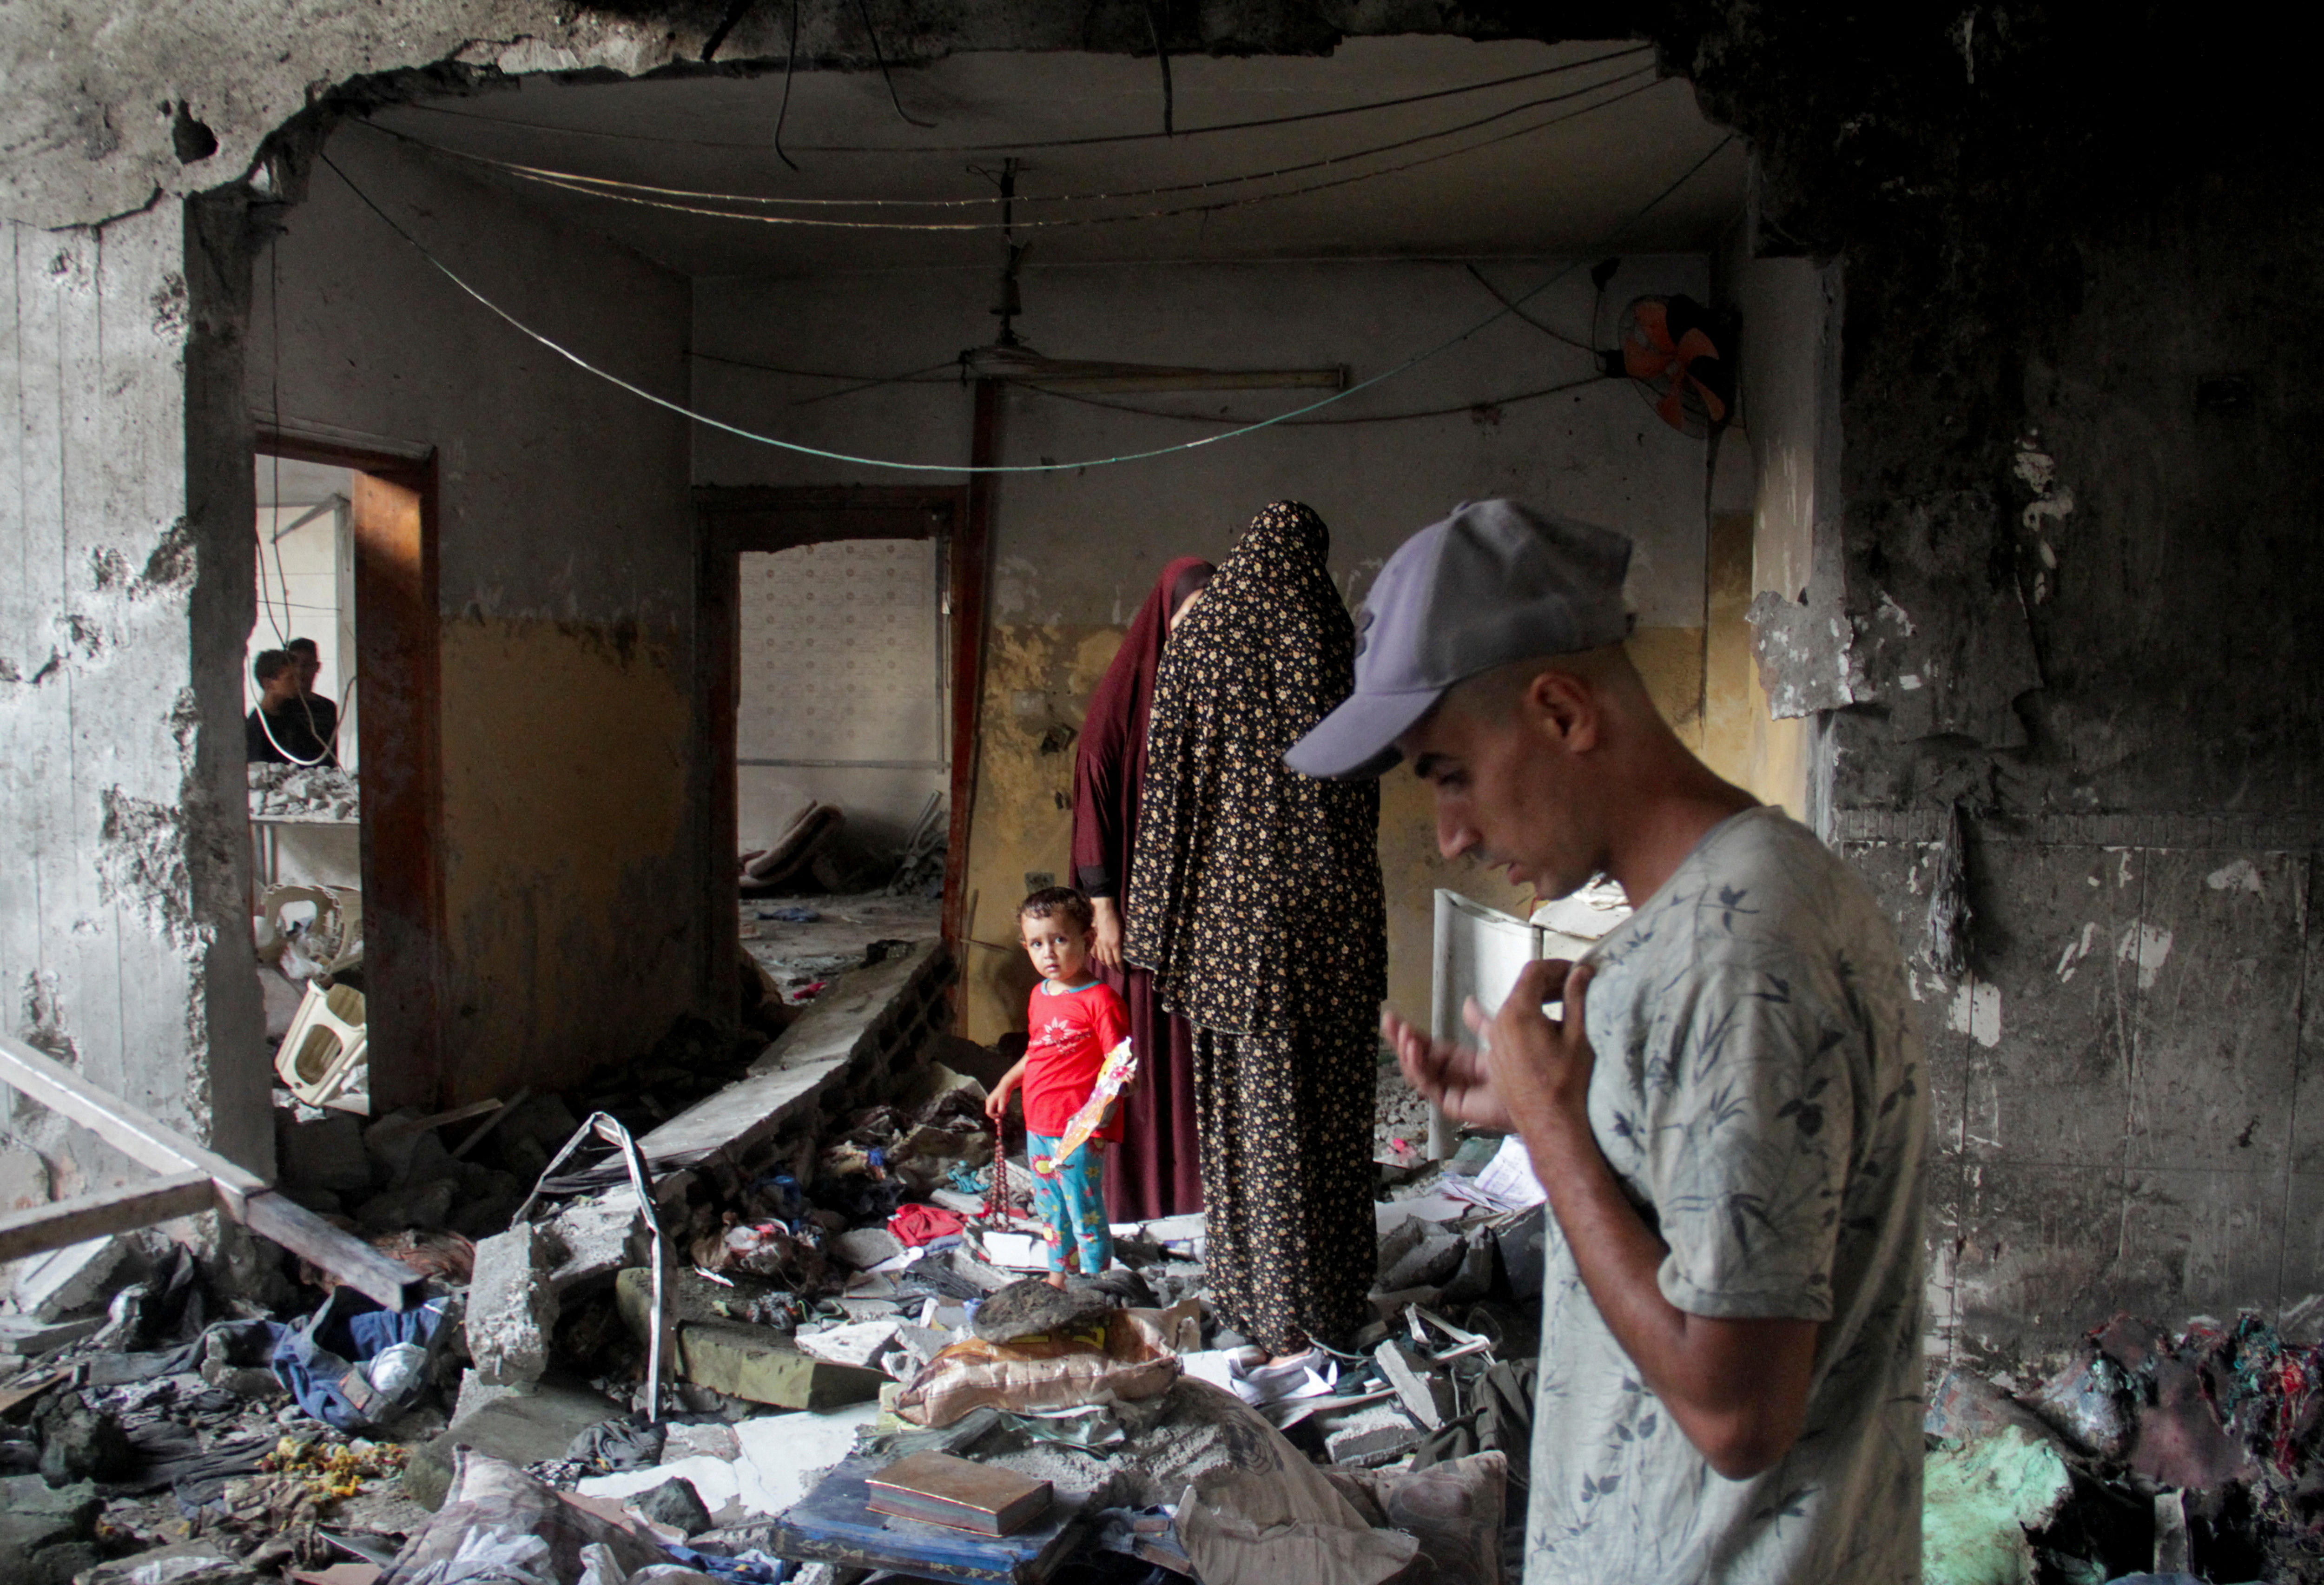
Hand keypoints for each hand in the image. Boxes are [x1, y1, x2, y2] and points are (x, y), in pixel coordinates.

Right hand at [983, 1085, 1012, 1124]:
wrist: (1005, 1086)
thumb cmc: (1005, 1093)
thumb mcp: (1004, 1101)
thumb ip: (1001, 1108)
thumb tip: (1000, 1113)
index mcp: (990, 1102)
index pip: (989, 1113)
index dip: (994, 1116)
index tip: (1001, 1115)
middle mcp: (988, 1102)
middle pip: (990, 1113)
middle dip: (996, 1115)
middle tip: (1004, 1113)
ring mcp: (990, 1102)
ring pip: (992, 1111)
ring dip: (998, 1112)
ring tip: (1005, 1108)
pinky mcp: (992, 1102)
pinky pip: (994, 1109)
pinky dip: (998, 1110)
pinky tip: (1004, 1106)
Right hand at [1091, 897, 1123, 971]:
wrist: (1104, 911)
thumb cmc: (1117, 919)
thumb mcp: (1124, 931)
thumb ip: (1124, 942)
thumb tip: (1126, 951)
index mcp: (1115, 944)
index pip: (1118, 961)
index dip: (1121, 968)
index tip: (1123, 972)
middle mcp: (1106, 946)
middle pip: (1109, 962)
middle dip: (1114, 968)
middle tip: (1117, 971)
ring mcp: (1098, 943)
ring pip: (1101, 958)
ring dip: (1105, 964)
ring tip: (1109, 966)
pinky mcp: (1094, 940)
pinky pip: (1093, 952)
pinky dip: (1096, 957)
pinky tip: (1099, 958)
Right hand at [1380, 1006, 1516, 1132]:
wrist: (1539, 1092)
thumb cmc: (1527, 1071)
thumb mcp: (1499, 1036)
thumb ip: (1480, 1022)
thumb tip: (1468, 1003)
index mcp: (1465, 1062)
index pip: (1430, 1047)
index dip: (1413, 1034)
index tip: (1396, 1019)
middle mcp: (1456, 1077)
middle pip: (1419, 1059)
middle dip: (1401, 1040)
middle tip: (1388, 1022)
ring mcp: (1453, 1091)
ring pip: (1419, 1072)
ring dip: (1408, 1052)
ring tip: (1403, 1033)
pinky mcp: (1453, 1104)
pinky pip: (1429, 1085)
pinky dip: (1418, 1067)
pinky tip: (1414, 1051)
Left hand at [1471, 958, 1596, 1134]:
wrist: (1552, 1124)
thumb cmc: (1566, 1086)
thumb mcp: (1578, 1036)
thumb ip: (1577, 998)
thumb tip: (1581, 973)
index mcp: (1517, 1014)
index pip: (1533, 972)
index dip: (1557, 966)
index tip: (1576, 972)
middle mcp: (1500, 1025)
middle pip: (1522, 988)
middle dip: (1549, 982)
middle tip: (1575, 985)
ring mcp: (1495, 1043)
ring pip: (1514, 1008)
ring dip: (1538, 1001)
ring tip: (1565, 1005)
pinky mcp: (1498, 1059)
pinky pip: (1509, 1028)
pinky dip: (1527, 1020)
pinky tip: (1546, 1026)